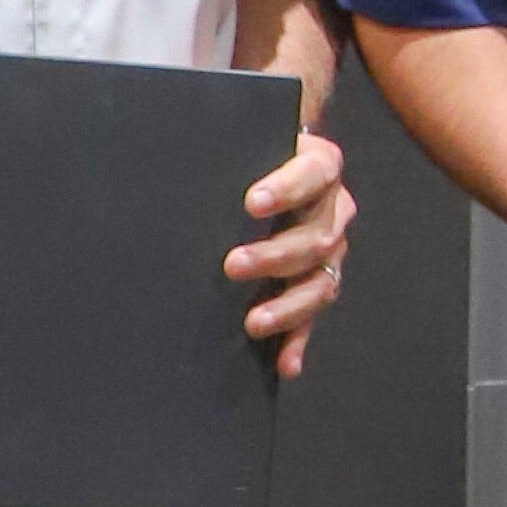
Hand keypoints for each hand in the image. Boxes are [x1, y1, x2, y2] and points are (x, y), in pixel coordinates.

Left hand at [226, 130, 354, 378]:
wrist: (271, 167)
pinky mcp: (319, 282)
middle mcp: (334, 208)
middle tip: (232, 265)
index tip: (252, 204)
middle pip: (318, 237)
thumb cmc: (248, 155)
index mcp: (320, 165)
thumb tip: (173, 150)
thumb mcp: (243, 144)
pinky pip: (313, 316)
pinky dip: (299, 340)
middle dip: (275, 255)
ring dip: (289, 305)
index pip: (314, 173)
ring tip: (253, 322)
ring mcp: (331, 249)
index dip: (287, 189)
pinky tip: (286, 363)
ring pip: (322, 282)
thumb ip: (227, 150)